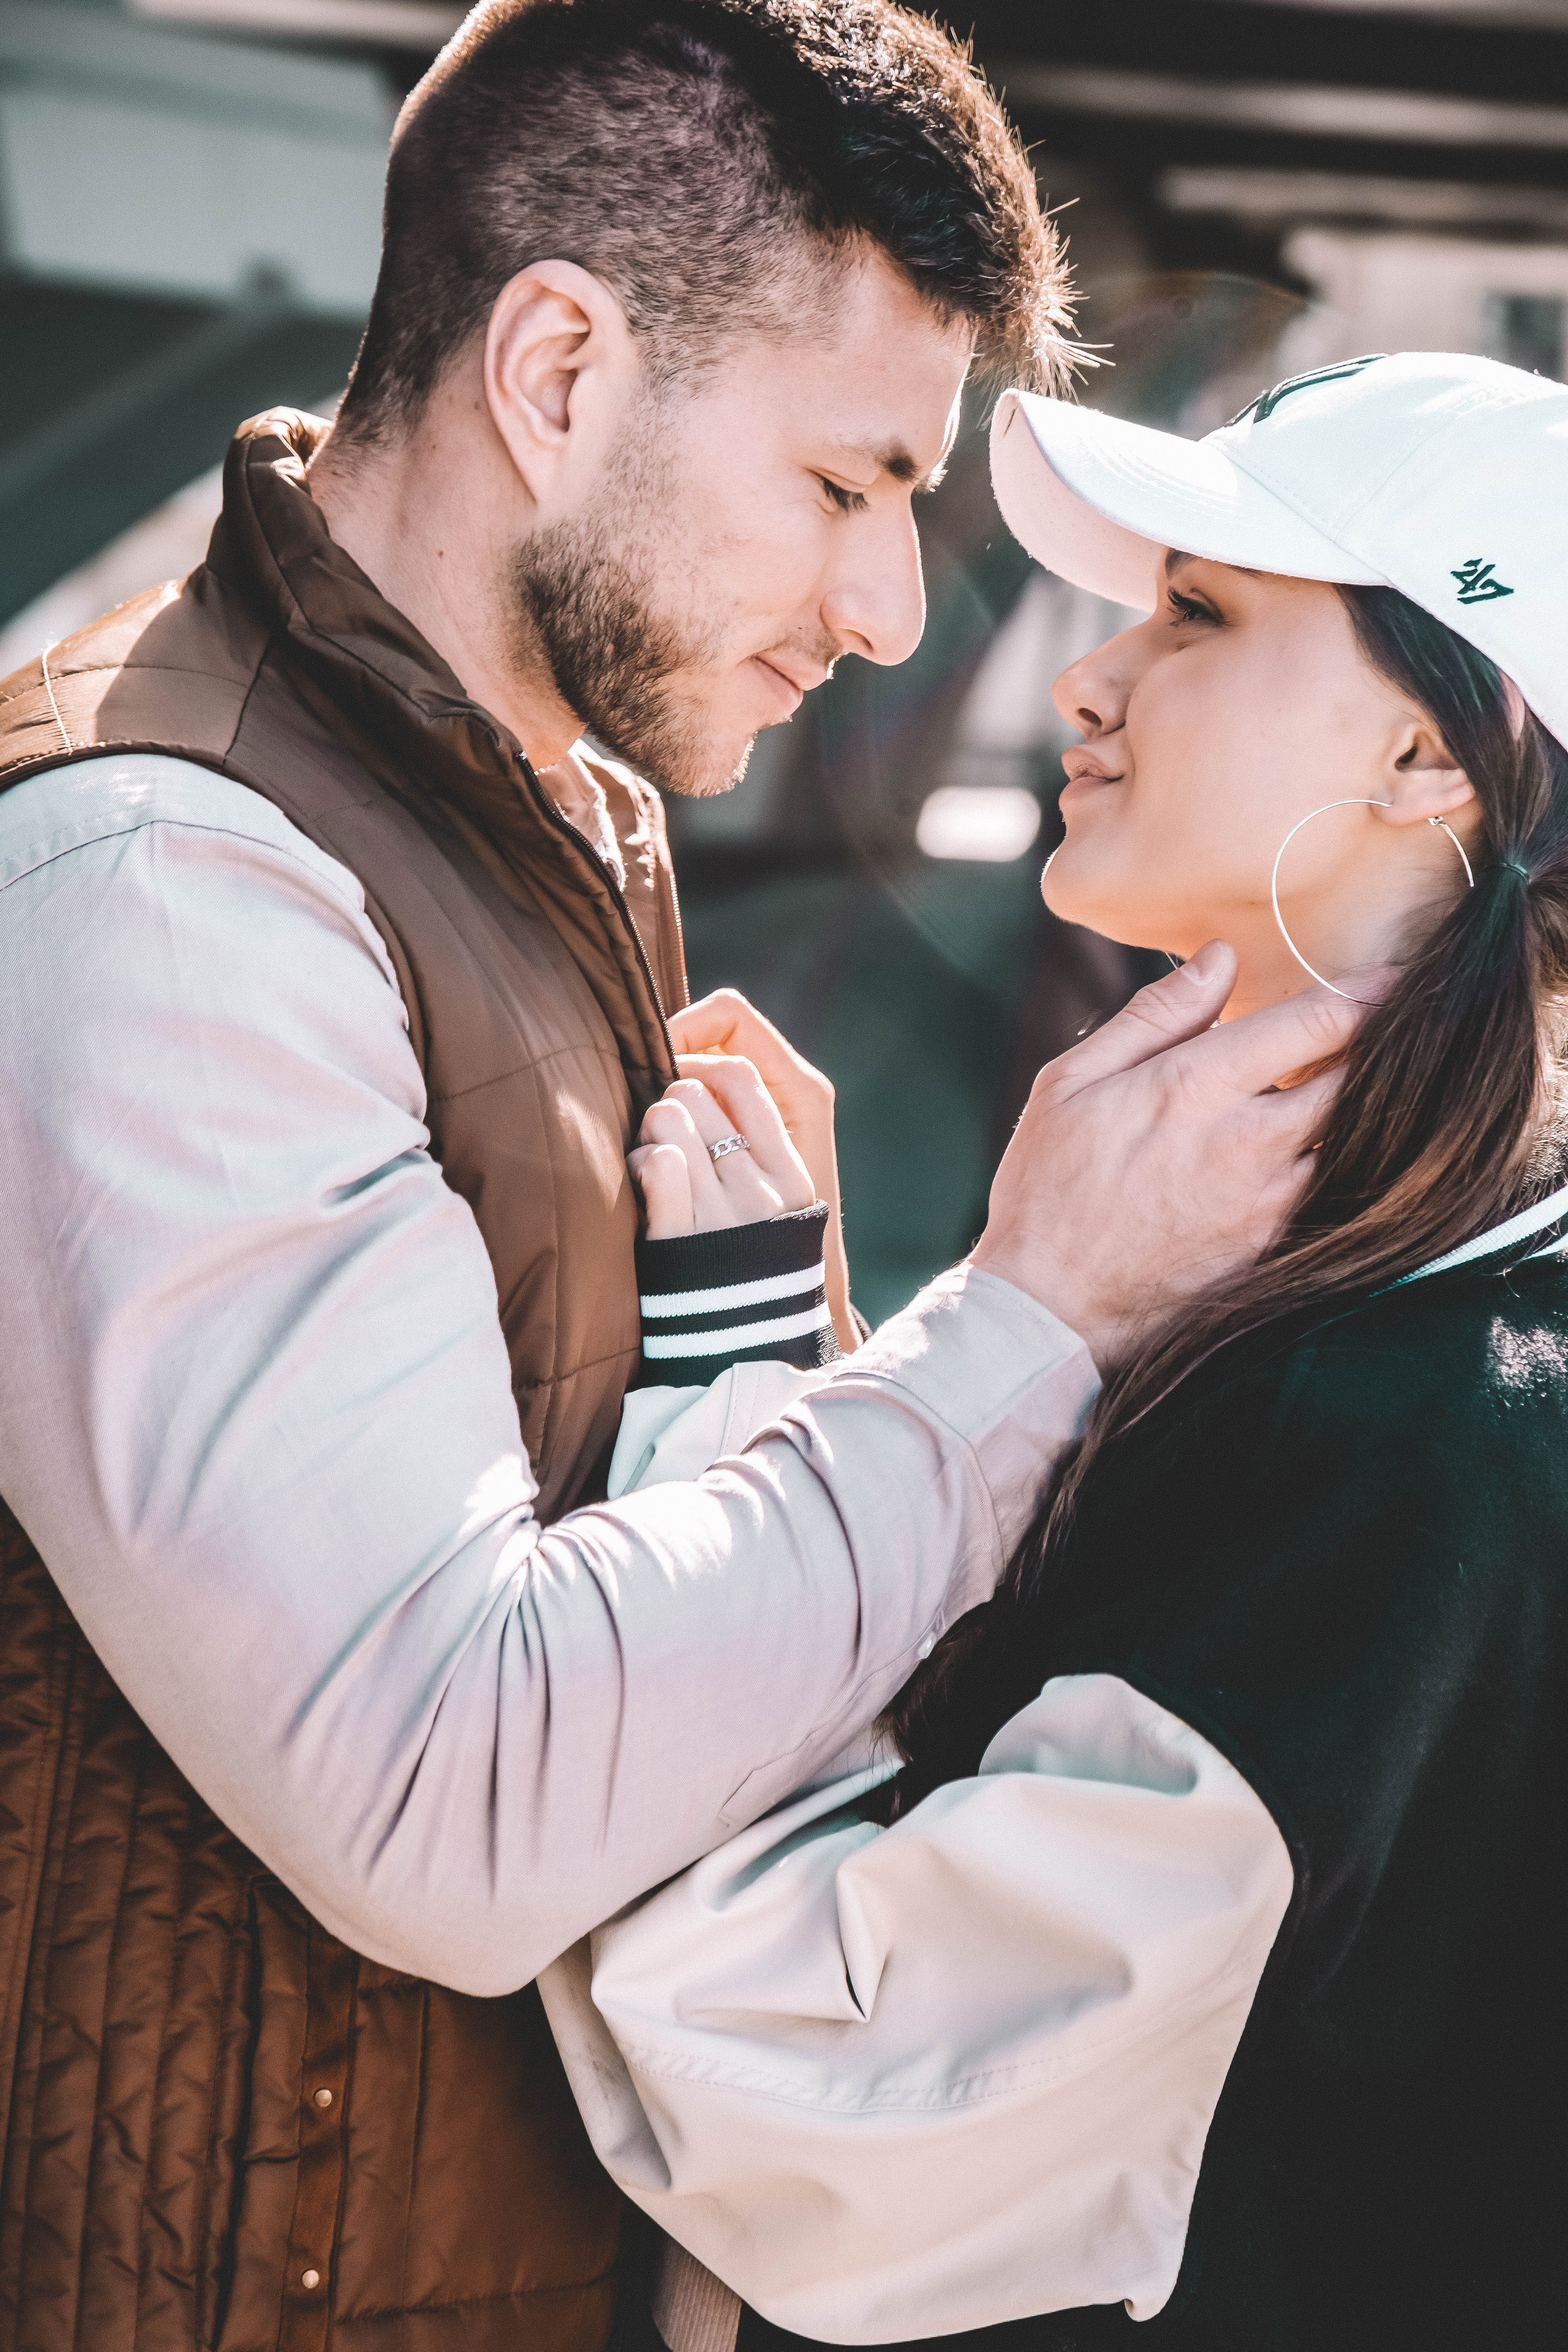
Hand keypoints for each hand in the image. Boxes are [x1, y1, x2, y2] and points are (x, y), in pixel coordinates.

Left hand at [664, 990, 855, 1353]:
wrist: (743, 1360)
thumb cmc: (750, 1276)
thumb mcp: (781, 1217)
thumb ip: (761, 1158)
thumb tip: (715, 1087)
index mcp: (792, 1177)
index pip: (747, 1078)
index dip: (702, 1068)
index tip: (685, 1087)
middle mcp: (763, 1191)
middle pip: (698, 1091)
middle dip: (669, 1101)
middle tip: (663, 1133)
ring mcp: (724, 1214)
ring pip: (671, 1116)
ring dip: (648, 1130)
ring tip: (652, 1158)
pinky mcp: (681, 1240)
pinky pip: (656, 1162)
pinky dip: (638, 1163)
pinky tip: (641, 1182)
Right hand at [971, 940, 1357, 1365]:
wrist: (1048, 1310)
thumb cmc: (1048, 1189)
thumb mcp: (1072, 1082)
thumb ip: (1156, 1016)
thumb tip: (1219, 958)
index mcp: (1195, 1088)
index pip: (1315, 1023)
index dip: (1367, 993)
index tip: (1393, 978)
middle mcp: (1246, 1144)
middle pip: (1357, 1080)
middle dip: (1378, 1049)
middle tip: (1387, 1029)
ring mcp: (1267, 1203)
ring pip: (1350, 1139)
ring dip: (1359, 1109)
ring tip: (1352, 1088)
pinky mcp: (1271, 1248)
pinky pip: (1326, 1190)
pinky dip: (1330, 1161)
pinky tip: (1313, 1153)